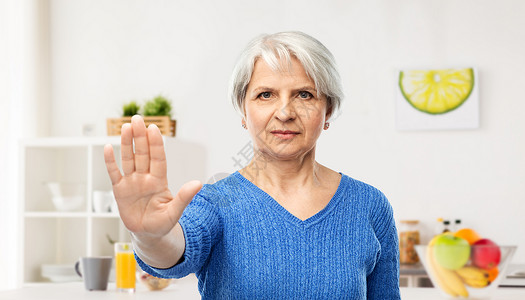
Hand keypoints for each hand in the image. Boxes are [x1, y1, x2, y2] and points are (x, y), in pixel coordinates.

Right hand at [104, 115, 201, 238]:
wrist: (148, 234)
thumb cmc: (163, 223)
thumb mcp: (175, 212)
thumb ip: (184, 197)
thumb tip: (198, 183)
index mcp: (159, 181)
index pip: (157, 158)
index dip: (155, 144)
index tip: (154, 128)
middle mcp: (145, 177)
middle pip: (142, 153)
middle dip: (140, 136)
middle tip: (137, 118)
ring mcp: (132, 182)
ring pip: (128, 159)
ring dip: (127, 144)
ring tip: (125, 127)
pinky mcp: (120, 190)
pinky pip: (114, 173)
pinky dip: (110, 162)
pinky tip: (108, 148)